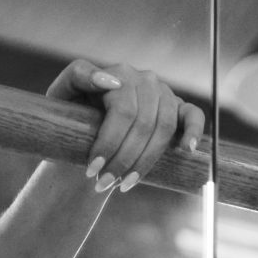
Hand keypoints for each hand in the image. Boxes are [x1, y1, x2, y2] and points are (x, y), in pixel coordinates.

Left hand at [45, 60, 206, 193]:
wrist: (85, 128)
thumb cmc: (71, 112)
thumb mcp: (63, 93)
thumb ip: (79, 77)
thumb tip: (113, 83)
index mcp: (118, 73)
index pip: (121, 111)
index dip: (107, 142)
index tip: (91, 169)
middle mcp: (144, 79)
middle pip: (142, 124)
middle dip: (121, 159)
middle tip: (102, 184)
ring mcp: (163, 92)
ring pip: (163, 129)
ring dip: (145, 161)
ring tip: (123, 184)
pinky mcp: (178, 106)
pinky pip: (193, 116)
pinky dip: (194, 132)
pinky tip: (186, 151)